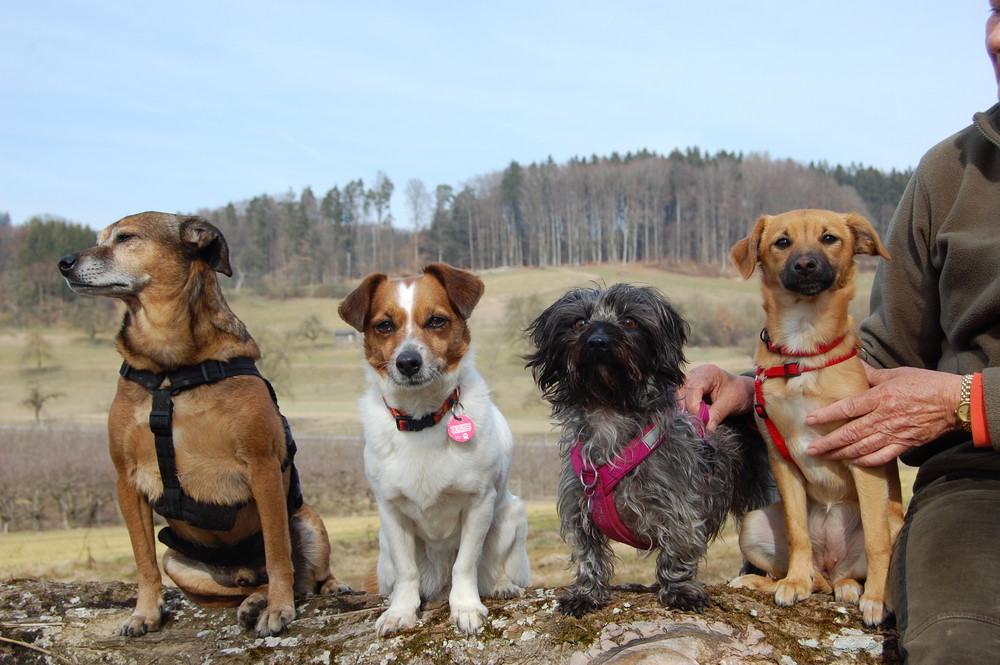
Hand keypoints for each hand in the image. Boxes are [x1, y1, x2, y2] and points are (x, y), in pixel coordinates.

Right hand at [680, 365, 753, 431]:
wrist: (743, 392)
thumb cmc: (738, 393)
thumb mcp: (729, 404)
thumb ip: (716, 415)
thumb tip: (706, 428)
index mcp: (707, 373)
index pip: (693, 388)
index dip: (694, 406)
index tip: (701, 420)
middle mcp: (696, 374)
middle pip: (682, 390)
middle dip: (687, 407)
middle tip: (697, 420)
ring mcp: (691, 380)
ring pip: (679, 395)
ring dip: (686, 408)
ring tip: (699, 417)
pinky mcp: (689, 388)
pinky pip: (683, 398)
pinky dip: (688, 408)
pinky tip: (697, 414)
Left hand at [805, 364, 964, 465]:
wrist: (955, 402)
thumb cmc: (926, 384)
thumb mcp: (897, 374)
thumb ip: (872, 374)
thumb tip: (854, 365)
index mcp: (880, 398)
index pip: (847, 408)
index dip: (827, 415)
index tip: (809, 420)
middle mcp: (884, 418)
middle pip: (850, 433)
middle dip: (828, 443)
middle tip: (810, 449)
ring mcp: (894, 433)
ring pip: (861, 448)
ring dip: (841, 454)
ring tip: (824, 457)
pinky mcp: (905, 445)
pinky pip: (881, 457)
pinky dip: (865, 461)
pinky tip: (852, 462)